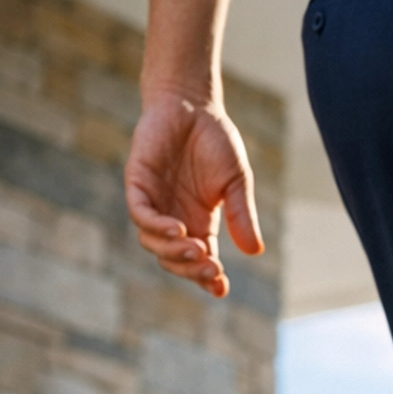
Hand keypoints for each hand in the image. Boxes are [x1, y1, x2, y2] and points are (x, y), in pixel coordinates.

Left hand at [124, 90, 262, 296]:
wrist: (192, 105)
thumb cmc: (215, 141)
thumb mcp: (236, 182)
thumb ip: (241, 214)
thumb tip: (254, 251)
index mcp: (199, 222)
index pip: (200, 260)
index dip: (208, 278)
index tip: (222, 288)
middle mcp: (174, 218)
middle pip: (174, 259)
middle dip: (191, 270)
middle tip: (210, 270)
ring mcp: (154, 203)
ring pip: (153, 243)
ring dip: (173, 253)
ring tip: (196, 250)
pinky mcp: (138, 184)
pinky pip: (141, 215)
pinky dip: (157, 227)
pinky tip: (178, 230)